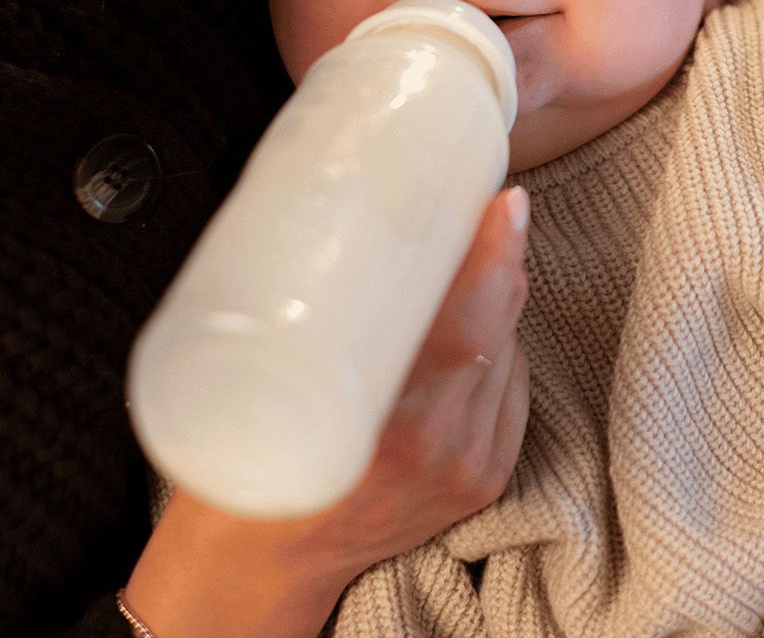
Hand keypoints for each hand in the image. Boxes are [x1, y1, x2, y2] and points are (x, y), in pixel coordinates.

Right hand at [124, 186, 533, 637]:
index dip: (492, 256)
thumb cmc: (252, 464)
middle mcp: (442, 446)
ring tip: (464, 265)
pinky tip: (468, 326)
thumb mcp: (270, 381)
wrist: (268, 560)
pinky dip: (497, 347)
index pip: (467, 326)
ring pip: (511, 349)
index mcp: (390, 427)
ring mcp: (471, 464)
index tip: (500, 202)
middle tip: (485, 210)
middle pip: (498, 326)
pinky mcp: (487, 475)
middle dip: (498, 258)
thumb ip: (321, 313)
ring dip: (496, 301)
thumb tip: (354, 218)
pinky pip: (511, 386)